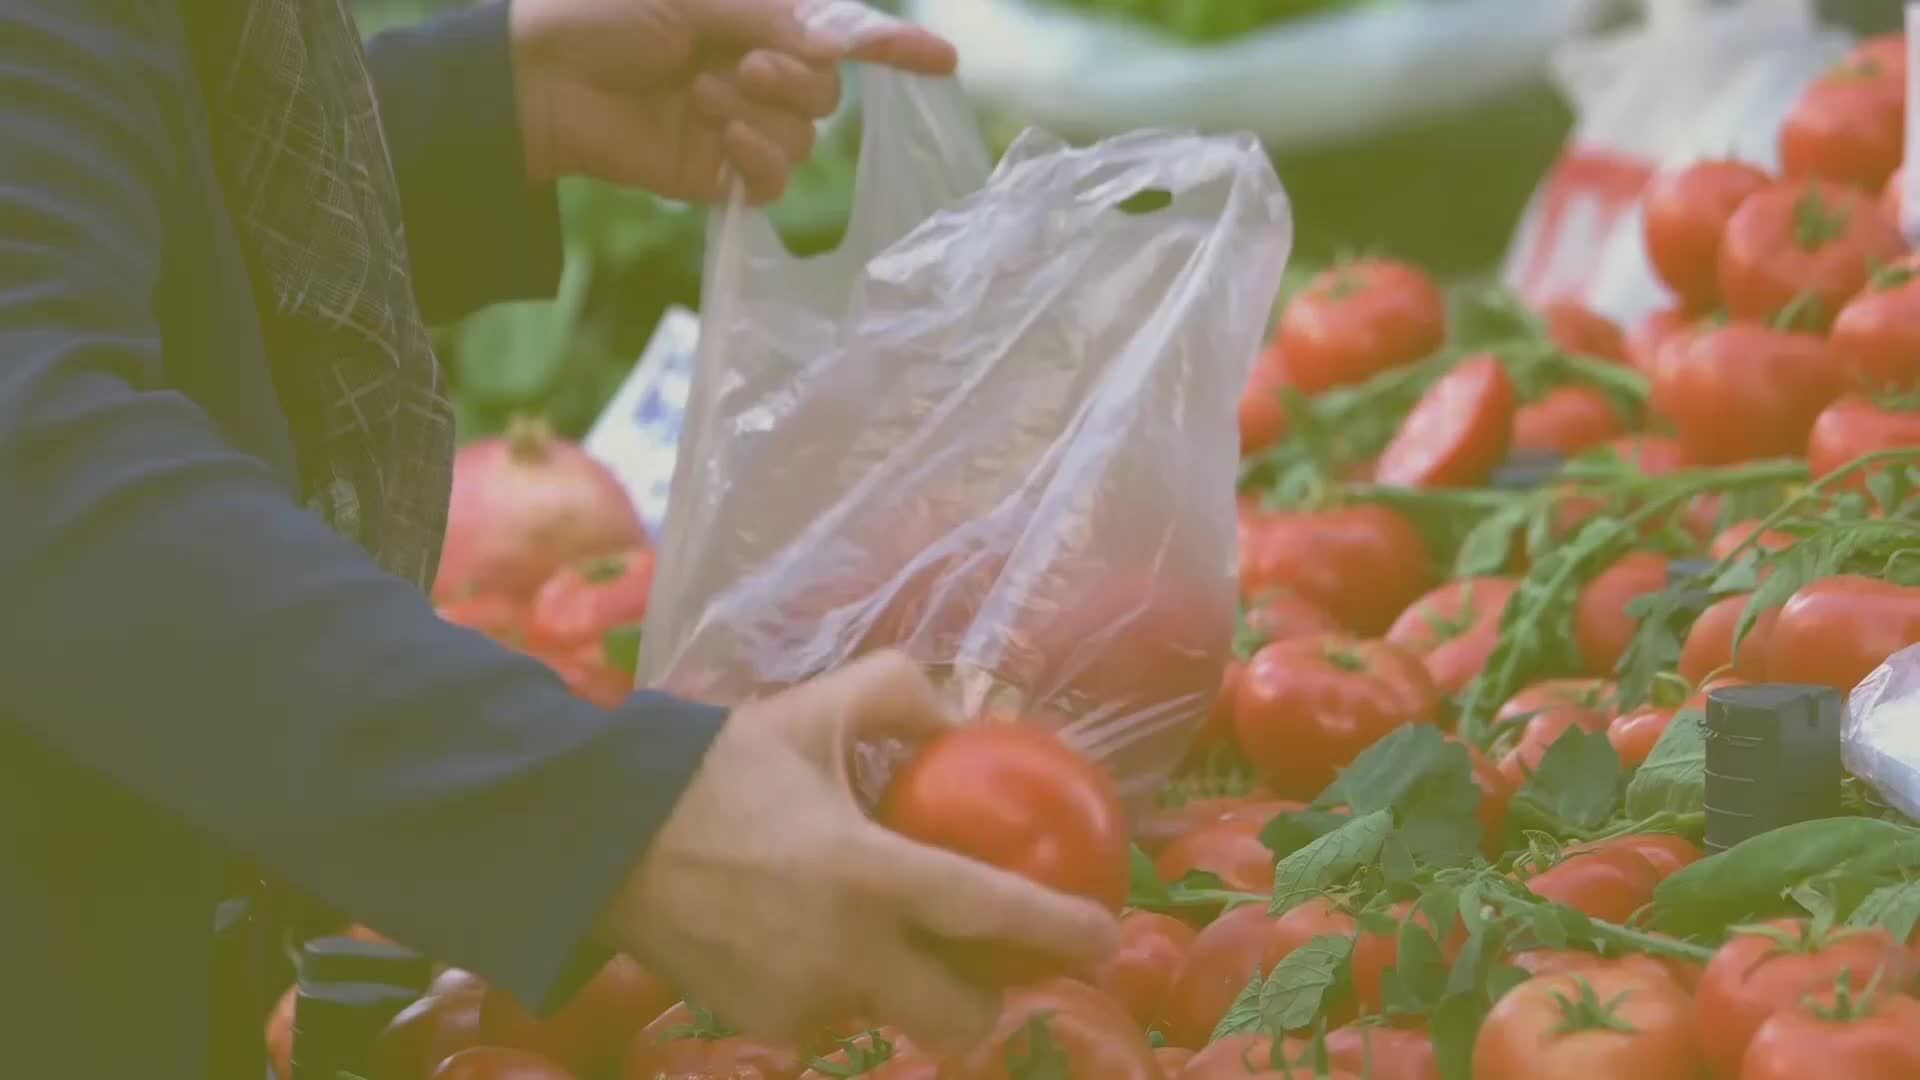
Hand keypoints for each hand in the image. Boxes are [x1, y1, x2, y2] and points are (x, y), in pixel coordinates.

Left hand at [508, 0, 958, 203]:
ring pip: (803, 138)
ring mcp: (742, 126)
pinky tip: (717, 135)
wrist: (540, 77)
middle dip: (794, 75)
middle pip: (828, 92)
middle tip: (740, 60)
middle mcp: (761, 73)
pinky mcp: (719, 175)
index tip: (941, 60)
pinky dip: (753, 157)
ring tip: (700, 93)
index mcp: (761, 21)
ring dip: (759, 113)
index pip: (843, 35)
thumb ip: (778, 19)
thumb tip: (842, 46)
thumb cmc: (606, 13)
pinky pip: (772, 180)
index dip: (893, 46)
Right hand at [601, 651, 1120, 1053]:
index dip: (1064, 931)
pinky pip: (833, 1020)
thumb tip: (962, 718)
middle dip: (996, 1002)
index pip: (995, 915)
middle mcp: (847, 957)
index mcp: (868, 875)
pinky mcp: (764, 1028)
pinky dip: (845, 991)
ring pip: (895, 1020)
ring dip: (911, 991)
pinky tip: (821, 943)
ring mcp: (804, 1003)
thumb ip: (901, 694)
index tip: (1107, 936)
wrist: (601, 838)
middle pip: (963, 1021)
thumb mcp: (812, 709)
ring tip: (896, 939)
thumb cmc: (714, 769)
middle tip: (1000, 961)